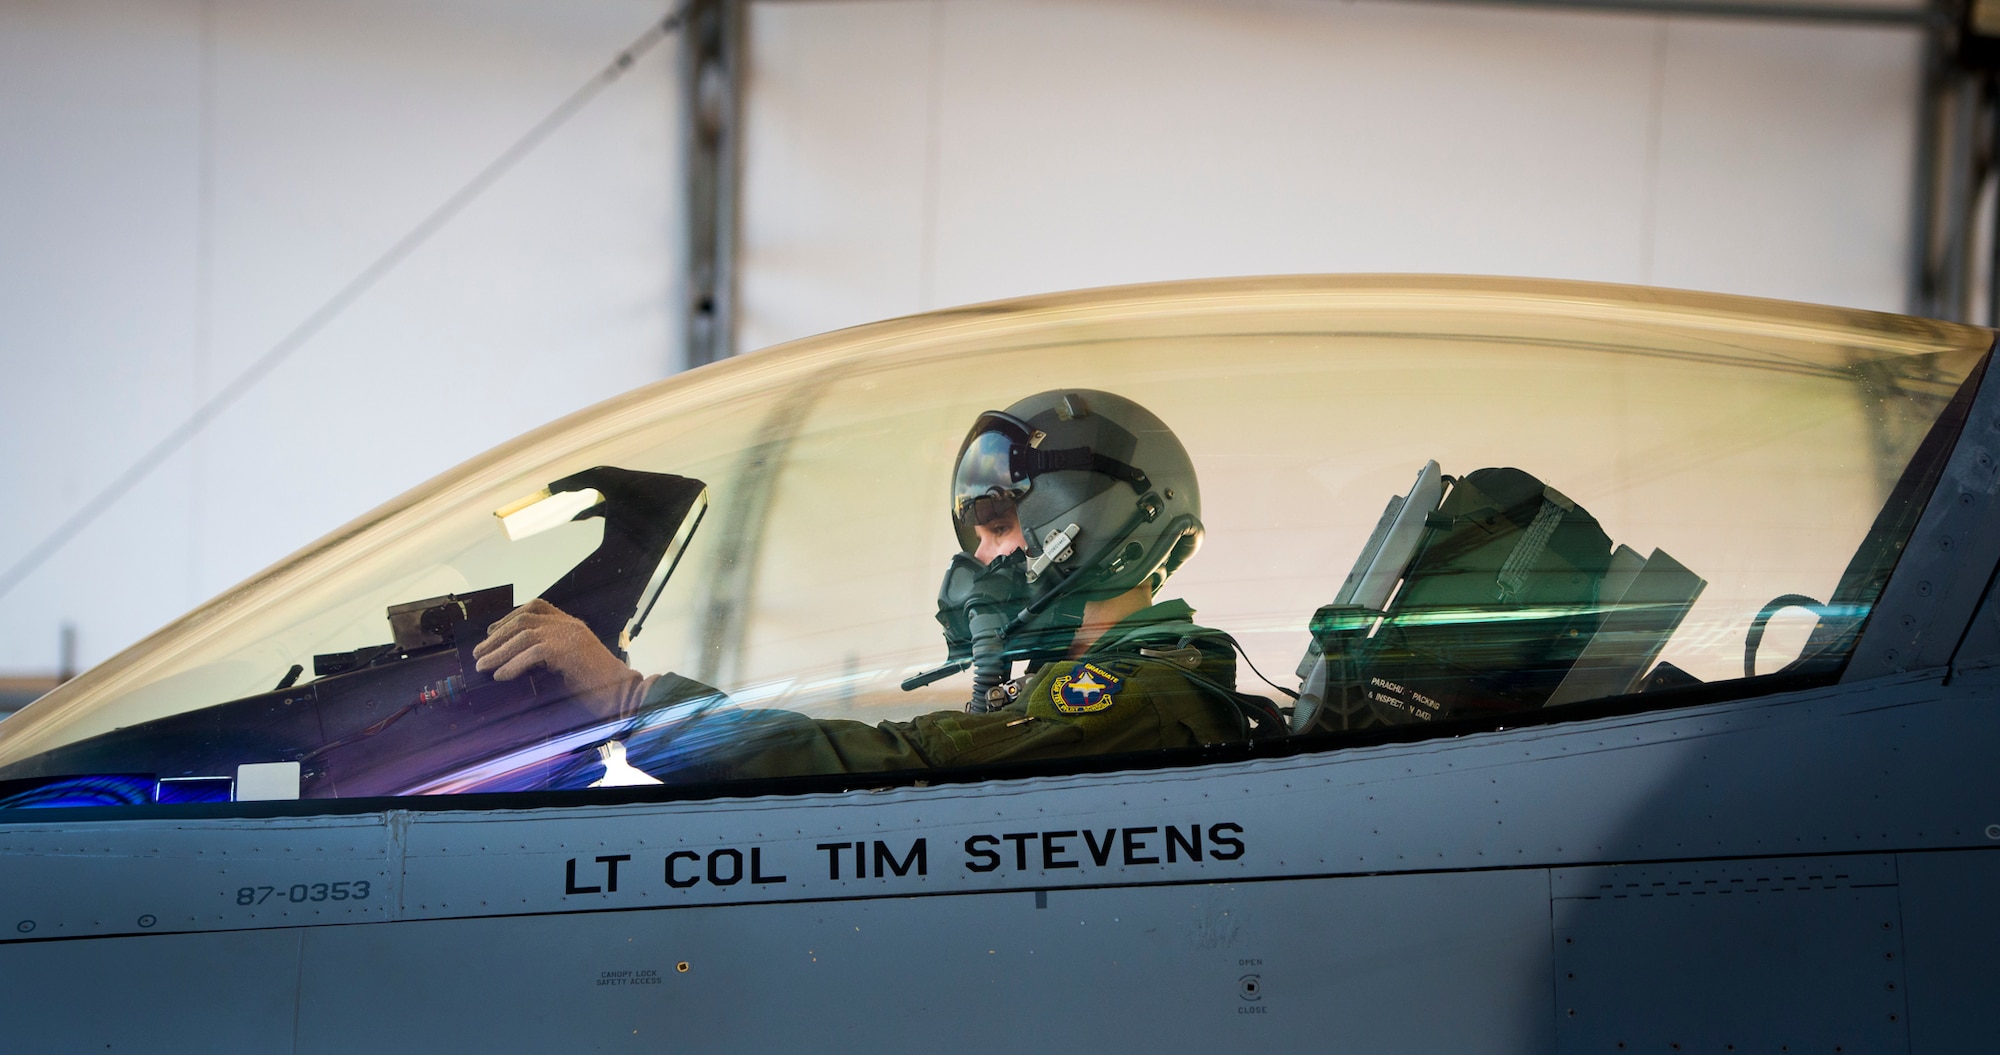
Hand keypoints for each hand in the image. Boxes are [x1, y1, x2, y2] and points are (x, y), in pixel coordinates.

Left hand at [473, 598, 642, 717]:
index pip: (536, 607)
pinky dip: (513, 665)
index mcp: (570, 624)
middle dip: (497, 637)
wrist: (621, 693)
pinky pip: (531, 653)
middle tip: (479, 653)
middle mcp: (568, 624)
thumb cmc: (596, 684)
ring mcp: (568, 634)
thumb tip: (515, 660)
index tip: (492, 631)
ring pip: (524, 635)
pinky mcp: (566, 650)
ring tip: (483, 666)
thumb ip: (548, 655)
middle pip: (524, 620)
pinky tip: (501, 676)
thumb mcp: (569, 662)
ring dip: (499, 652)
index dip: (510, 617)